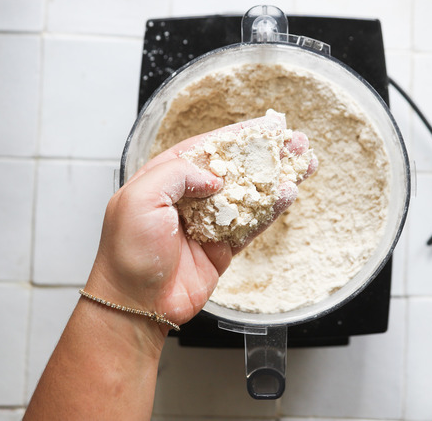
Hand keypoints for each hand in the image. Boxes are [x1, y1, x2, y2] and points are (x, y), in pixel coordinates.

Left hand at [85, 119, 316, 334]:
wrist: (136, 304)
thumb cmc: (127, 252)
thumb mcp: (140, 197)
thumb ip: (177, 174)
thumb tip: (214, 176)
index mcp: (164, 178)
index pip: (206, 147)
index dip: (238, 135)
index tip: (267, 126)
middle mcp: (188, 198)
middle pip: (235, 168)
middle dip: (265, 153)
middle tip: (294, 141)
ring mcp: (208, 223)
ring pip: (249, 194)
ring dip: (277, 178)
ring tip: (304, 163)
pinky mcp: (222, 248)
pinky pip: (252, 224)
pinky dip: (271, 209)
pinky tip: (288, 194)